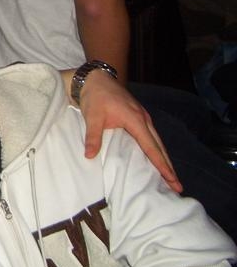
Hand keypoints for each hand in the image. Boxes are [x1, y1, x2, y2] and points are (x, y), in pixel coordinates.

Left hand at [78, 70, 180, 192]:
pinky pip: (151, 137)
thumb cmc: (95, 97)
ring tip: (170, 177)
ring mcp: (143, 118)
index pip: (151, 147)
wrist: (95, 79)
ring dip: (164, 159)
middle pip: (160, 147)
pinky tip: (156, 160)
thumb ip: (93, 137)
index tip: (171, 179)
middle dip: (168, 167)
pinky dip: (156, 150)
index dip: (161, 164)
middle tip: (177, 186)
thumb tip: (90, 156)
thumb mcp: (92, 117)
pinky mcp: (138, 118)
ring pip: (157, 142)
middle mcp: (144, 120)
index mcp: (136, 120)